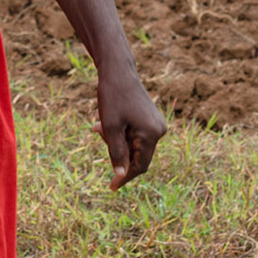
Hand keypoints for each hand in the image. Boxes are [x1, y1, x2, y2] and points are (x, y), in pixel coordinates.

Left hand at [94, 64, 167, 189]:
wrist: (117, 70)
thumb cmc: (112, 97)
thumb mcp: (111, 128)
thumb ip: (116, 153)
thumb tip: (121, 175)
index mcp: (152, 134)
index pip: (140, 166)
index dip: (125, 177)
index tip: (111, 186)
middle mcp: (159, 130)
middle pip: (137, 155)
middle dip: (116, 150)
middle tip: (97, 131)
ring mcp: (156, 123)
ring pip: (134, 145)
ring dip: (116, 140)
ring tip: (99, 124)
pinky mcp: (150, 118)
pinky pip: (135, 134)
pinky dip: (120, 132)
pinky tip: (106, 120)